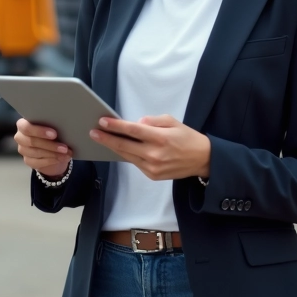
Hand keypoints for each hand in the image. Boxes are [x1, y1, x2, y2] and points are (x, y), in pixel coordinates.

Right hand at [14, 118, 72, 177]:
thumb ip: (52, 125)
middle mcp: (20, 137)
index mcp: (23, 124)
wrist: (51, 148)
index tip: (54, 134)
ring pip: (36, 152)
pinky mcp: (27, 161)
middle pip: (32, 141)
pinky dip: (52, 160)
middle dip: (50, 145)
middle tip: (64, 147)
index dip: (40, 131)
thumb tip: (63, 127)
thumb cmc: (51, 133)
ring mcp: (22, 150)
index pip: (26, 127)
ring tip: (66, 153)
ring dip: (53, 153)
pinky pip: (38, 162)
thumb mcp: (52, 127)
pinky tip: (61, 158)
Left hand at [89, 115, 210, 181]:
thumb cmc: (187, 138)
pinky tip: (118, 148)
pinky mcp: (152, 176)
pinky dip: (126, 155)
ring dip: (113, 147)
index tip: (103, 121)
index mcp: (161, 138)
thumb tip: (136, 124)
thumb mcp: (173, 122)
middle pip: (124, 145)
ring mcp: (152, 167)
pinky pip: (135, 163)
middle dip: (107, 138)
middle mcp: (155, 154)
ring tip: (101, 139)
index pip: (133, 131)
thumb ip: (153, 121)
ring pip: (127, 156)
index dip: (116, 126)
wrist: (202, 160)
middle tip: (93, 132)